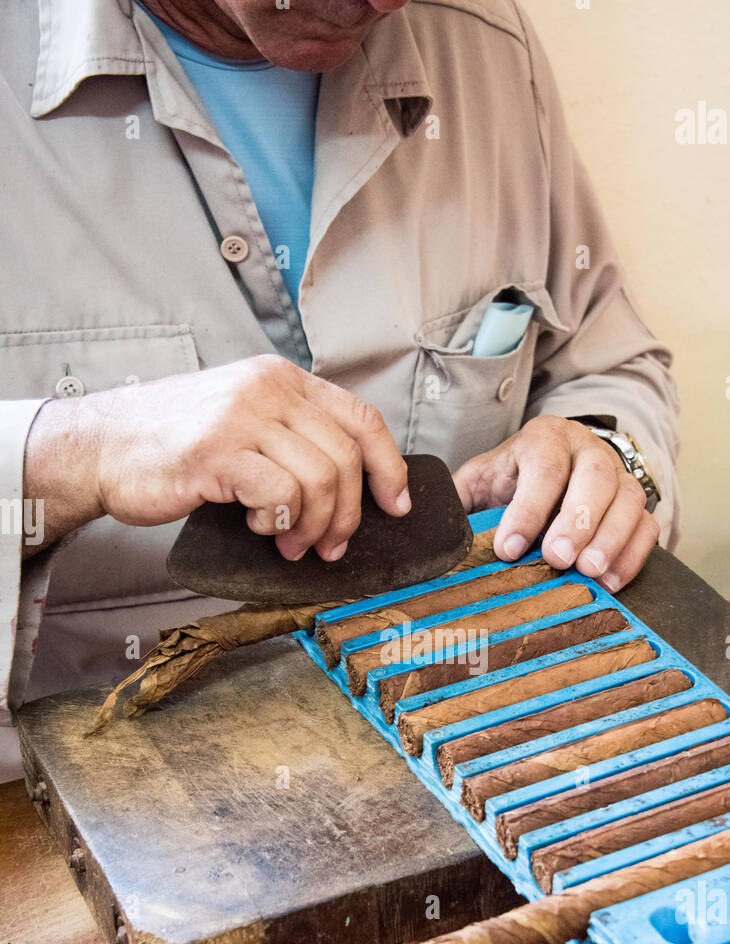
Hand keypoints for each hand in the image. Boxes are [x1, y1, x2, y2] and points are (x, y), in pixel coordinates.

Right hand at [24, 355, 409, 558]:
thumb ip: (291, 438)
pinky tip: (257, 526)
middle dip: (346, 514)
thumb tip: (348, 487)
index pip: (362, 418)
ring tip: (289, 543)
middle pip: (347, 457)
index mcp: (281, 379)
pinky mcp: (218, 450)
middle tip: (326, 546)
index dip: (389, 467)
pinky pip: (281, 492)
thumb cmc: (171, 444)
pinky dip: (279, 520)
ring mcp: (243, 416)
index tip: (396, 505)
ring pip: (320, 478)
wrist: (101, 447)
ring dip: (313, 524)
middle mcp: (268, 388)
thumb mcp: (242, 422)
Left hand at [453, 416, 658, 590]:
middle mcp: (587, 450)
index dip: (527, 509)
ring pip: (629, 499)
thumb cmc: (511, 480)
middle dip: (577, 520)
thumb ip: (460, 499)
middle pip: (595, 476)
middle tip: (558, 558)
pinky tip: (610, 580)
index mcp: (544, 439)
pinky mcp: (637, 504)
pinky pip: (647, 526)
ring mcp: (618, 475)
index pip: (543, 467)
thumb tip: (430, 528)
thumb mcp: (480, 479)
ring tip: (589, 571)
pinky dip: (633, 554)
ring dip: (610, 538)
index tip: (509, 549)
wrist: (553, 464)